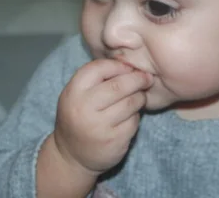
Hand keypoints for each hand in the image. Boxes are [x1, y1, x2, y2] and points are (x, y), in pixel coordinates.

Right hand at [52, 59, 152, 174]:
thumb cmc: (79, 116)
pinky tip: (130, 117)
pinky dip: (136, 116)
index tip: (129, 67)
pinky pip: (134, 121)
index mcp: (73, 92)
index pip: (99, 68)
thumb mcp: (77, 94)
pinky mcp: (114, 141)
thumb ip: (96, 78)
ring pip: (131, 103)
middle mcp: (84, 108)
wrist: (72, 155)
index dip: (118, 65)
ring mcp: (99, 127)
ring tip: (139, 96)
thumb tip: (129, 62)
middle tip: (146, 78)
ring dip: (140, 97)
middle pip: (119, 85)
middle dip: (137, 79)